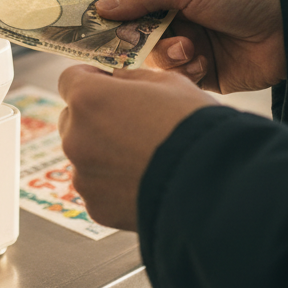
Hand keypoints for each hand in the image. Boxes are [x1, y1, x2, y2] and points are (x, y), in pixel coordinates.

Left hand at [57, 64, 211, 230]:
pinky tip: (146, 180)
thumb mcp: (169, 84)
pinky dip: (114, 184)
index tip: (105, 83)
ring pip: (84, 156)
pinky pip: (98, 188)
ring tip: (145, 156)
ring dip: (104, 153)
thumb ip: (133, 78)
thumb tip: (118, 79)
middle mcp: (76, 137)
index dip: (90, 79)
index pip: (69, 80)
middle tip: (131, 123)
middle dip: (95, 117)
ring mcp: (84, 176)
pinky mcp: (97, 209)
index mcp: (88, 99)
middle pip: (73, 119)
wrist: (218, 186)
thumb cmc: (197, 129)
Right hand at [96, 0, 285, 94]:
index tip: (91, 27)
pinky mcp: (204, 72)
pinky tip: (202, 64)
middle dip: (140, 40)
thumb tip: (102, 6)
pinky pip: (177, 77)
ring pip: (155, 58)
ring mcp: (191, 44)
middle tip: (144, 42)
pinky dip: (185, 72)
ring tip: (191, 50)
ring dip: (168, 56)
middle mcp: (179, 15)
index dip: (112, 14)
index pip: (131, 1)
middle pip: (136, 34)